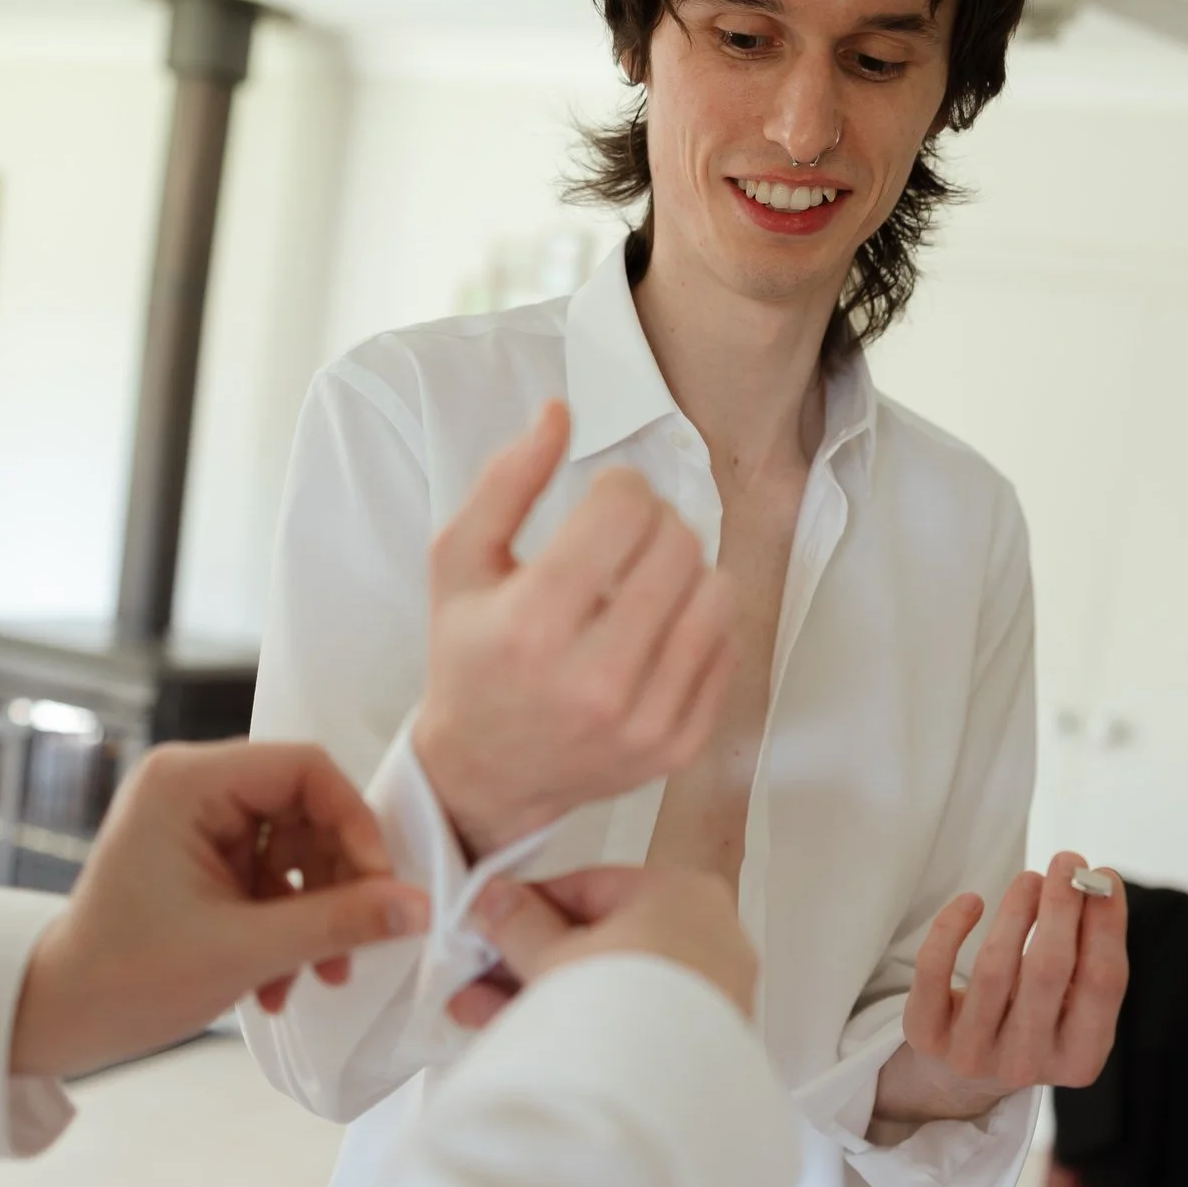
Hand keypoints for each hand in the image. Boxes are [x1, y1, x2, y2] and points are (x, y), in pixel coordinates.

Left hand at [9, 742, 429, 1078]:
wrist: (57, 1019)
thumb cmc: (128, 978)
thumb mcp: (247, 951)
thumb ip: (339, 923)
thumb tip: (418, 907)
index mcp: (188, 782)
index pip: (305, 768)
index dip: (355, 822)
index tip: (381, 885)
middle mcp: (190, 787)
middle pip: (306, 809)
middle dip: (337, 882)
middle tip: (358, 942)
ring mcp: (195, 823)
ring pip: (296, 848)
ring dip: (316, 915)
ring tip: (319, 977)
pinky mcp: (200, 858)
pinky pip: (272, 875)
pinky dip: (287, 924)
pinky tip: (280, 982)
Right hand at [414, 401, 735, 857]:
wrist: (484, 774)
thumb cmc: (469, 659)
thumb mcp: (460, 562)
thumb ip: (506, 480)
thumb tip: (561, 411)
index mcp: (533, 625)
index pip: (625, 510)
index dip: (620, 486)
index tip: (604, 499)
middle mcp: (594, 679)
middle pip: (678, 545)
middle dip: (655, 523)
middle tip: (625, 541)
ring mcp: (644, 720)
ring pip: (717, 592)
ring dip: (686, 572)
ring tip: (645, 583)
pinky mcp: (678, 746)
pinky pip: (727, 648)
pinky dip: (699, 626)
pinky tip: (657, 631)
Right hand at [442, 866, 758, 1028]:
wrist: (658, 1104)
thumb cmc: (620, 1011)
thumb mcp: (553, 956)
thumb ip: (519, 923)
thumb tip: (497, 900)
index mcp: (682, 893)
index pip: (592, 885)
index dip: (531, 903)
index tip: (494, 918)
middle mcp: (710, 939)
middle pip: (601, 938)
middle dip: (530, 957)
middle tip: (482, 972)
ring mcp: (710, 995)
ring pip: (612, 984)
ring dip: (546, 992)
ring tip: (481, 1010)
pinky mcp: (699, 1044)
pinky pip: (629, 1020)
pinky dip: (583, 1023)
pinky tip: (525, 1034)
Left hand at [874, 853, 1128, 1125]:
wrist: (965, 1075)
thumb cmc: (1033, 1023)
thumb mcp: (1072, 1009)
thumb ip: (1089, 959)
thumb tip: (1096, 884)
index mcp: (1079, 1058)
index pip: (1103, 983)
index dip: (1107, 923)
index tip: (1105, 876)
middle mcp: (1026, 1063)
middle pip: (1047, 969)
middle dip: (1060, 906)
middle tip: (1067, 861)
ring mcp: (972, 1053)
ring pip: (994, 966)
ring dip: (1016, 909)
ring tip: (1030, 878)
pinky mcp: (926, 1035)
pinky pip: (934, 969)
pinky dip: (952, 926)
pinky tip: (972, 901)